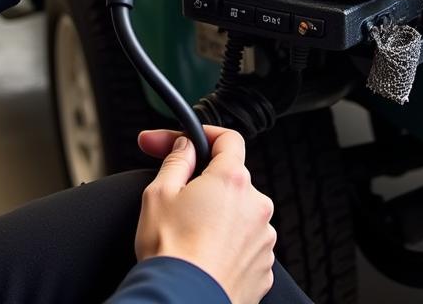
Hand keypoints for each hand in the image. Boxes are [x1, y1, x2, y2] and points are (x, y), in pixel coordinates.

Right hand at [135, 127, 276, 303]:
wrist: (183, 303)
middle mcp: (256, 206)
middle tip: (179, 197)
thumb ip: (176, 160)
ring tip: (190, 235)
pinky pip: (245, 245)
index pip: (229, 139)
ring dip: (219, 216)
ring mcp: (263, 240)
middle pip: (233, 180)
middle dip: (207, 183)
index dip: (207, 135)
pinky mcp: (264, 270)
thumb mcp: (158, 193)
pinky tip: (204, 255)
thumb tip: (185, 146)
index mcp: (232, 180)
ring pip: (240, 214)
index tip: (191, 141)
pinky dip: (228, 245)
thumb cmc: (171, 252)